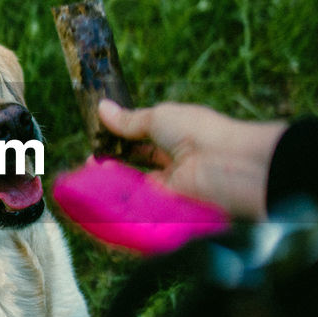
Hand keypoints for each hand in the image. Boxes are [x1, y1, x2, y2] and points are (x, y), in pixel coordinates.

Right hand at [98, 99, 288, 219]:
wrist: (229, 166)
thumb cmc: (199, 132)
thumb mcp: (159, 118)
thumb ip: (129, 120)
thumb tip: (101, 108)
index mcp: (176, 133)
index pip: (143, 137)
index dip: (120, 138)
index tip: (97, 138)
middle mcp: (175, 160)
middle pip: (138, 163)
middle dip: (113, 162)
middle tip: (88, 163)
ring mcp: (172, 185)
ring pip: (137, 185)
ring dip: (114, 182)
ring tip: (88, 178)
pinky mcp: (169, 208)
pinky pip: (142, 205)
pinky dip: (123, 201)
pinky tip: (102, 196)